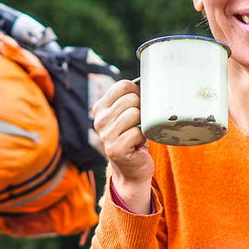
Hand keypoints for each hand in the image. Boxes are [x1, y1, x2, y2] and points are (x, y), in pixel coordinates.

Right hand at [92, 79, 153, 212]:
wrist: (132, 169)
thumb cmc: (134, 137)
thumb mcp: (128, 114)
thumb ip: (131, 98)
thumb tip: (149, 80)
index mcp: (101, 107)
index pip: (123, 86)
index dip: (138, 93)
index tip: (139, 105)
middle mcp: (99, 120)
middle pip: (131, 99)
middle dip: (142, 111)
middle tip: (139, 124)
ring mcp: (106, 135)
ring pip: (135, 114)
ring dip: (143, 125)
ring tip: (138, 134)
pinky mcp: (115, 149)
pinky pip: (138, 132)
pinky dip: (143, 138)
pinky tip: (137, 146)